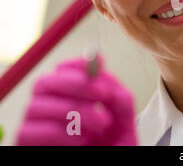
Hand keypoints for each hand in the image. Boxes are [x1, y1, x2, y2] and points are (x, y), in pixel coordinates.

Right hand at [16, 55, 137, 145]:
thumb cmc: (111, 147)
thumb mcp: (124, 123)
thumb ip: (120, 100)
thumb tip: (107, 83)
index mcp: (71, 96)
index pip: (63, 69)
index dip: (78, 63)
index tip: (99, 66)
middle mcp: (49, 107)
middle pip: (45, 82)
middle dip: (77, 84)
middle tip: (102, 95)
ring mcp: (36, 125)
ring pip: (37, 106)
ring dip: (73, 111)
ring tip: (100, 124)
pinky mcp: (28, 144)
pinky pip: (32, 132)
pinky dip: (61, 134)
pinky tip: (82, 141)